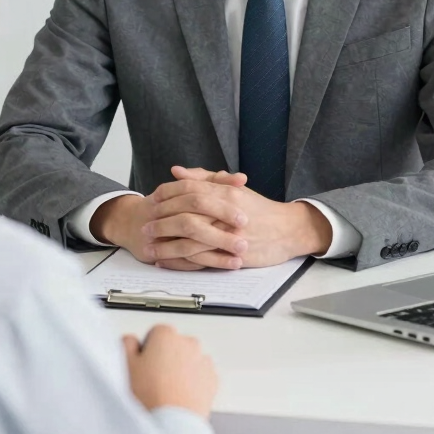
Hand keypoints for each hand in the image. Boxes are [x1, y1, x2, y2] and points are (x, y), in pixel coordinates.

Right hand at [90, 185, 247, 268]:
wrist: (133, 224)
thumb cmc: (170, 206)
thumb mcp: (190, 189)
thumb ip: (216, 182)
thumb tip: (240, 178)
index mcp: (173, 192)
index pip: (198, 191)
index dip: (221, 196)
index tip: (244, 200)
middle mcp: (165, 213)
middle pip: (193, 218)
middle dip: (219, 224)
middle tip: (244, 226)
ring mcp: (163, 236)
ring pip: (190, 243)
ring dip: (217, 248)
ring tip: (241, 252)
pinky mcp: (163, 255)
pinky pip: (188, 262)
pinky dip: (208, 263)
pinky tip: (229, 264)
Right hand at [122, 324, 217, 418]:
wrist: (172, 426)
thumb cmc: (149, 397)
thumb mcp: (125, 366)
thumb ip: (126, 344)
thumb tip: (131, 340)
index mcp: (166, 334)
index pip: (154, 334)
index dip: (146, 352)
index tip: (143, 367)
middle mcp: (188, 343)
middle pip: (173, 346)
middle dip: (164, 359)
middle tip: (152, 381)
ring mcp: (203, 361)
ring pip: (188, 361)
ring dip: (180, 370)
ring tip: (166, 392)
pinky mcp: (212, 379)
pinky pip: (200, 376)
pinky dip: (192, 383)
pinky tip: (179, 397)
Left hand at [147, 167, 332, 268]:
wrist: (288, 230)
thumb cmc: (259, 209)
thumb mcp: (234, 188)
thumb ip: (205, 178)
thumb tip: (177, 171)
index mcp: (224, 191)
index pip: (188, 191)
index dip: (166, 197)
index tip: (151, 202)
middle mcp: (224, 211)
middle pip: (184, 214)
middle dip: (161, 222)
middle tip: (145, 228)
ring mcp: (227, 233)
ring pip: (188, 239)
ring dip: (166, 245)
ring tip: (149, 248)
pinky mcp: (230, 254)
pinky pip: (199, 259)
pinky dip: (179, 262)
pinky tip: (165, 262)